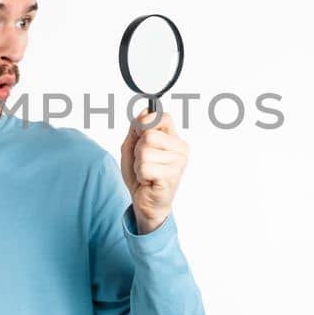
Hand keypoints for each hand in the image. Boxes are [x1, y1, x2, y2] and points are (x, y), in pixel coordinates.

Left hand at [121, 109, 189, 233]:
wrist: (146, 202)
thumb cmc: (142, 174)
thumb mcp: (132, 147)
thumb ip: (136, 128)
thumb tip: (144, 113)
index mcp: (173, 138)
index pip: (162, 117)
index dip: (145, 123)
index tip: (140, 135)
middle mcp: (181, 148)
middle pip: (149, 135)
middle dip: (138, 150)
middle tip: (144, 162)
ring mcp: (178, 162)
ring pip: (144, 153)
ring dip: (138, 165)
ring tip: (146, 173)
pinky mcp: (172, 176)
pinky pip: (145, 168)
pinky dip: (141, 175)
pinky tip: (149, 181)